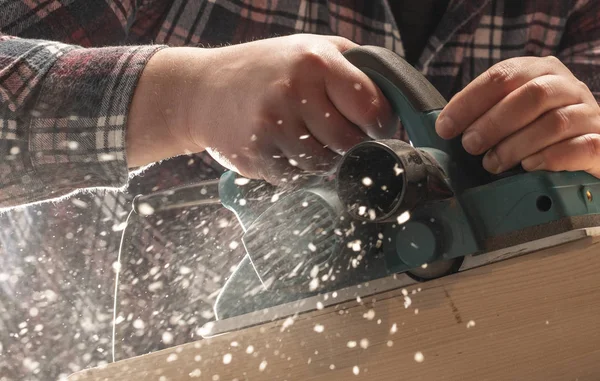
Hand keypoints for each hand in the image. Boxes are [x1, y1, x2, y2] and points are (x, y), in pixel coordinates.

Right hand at [127, 34, 395, 182]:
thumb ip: (354, 66)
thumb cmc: (265, 69)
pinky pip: (296, 178)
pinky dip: (297, 170)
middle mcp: (294, 92)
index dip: (381, 124)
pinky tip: (284, 148)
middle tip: (341, 136)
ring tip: (307, 138)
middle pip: (350, 142)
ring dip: (324, 159)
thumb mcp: (309, 47)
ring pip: (324, 165)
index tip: (377, 128)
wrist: (202, 90)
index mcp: (316, 62)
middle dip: (353, 145)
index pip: (371, 107)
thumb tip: (395, 100)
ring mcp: (273, 127)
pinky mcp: (257, 156)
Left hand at [435, 56, 599, 177]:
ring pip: (554, 123)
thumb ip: (483, 113)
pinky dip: (549, 159)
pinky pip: (580, 148)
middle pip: (530, 95)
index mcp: (539, 71)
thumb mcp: (511, 112)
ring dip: (515, 146)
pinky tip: (528, 167)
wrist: (585, 144)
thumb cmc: (536, 131)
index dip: (469, 102)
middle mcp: (567, 87)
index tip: (445, 127)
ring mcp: (589, 114)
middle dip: (492, 123)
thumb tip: (441, 128)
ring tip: (493, 163)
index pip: (501, 76)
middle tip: (470, 146)